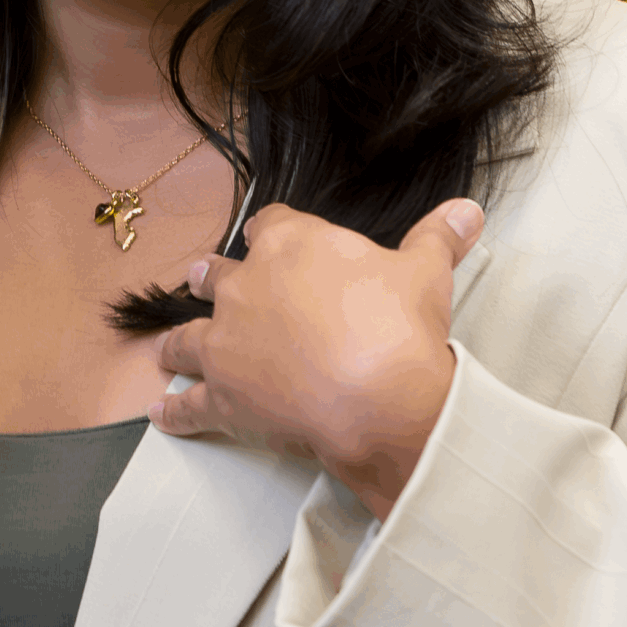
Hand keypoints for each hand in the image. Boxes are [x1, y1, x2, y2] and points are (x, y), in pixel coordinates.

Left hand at [151, 198, 483, 520]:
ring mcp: (227, 340)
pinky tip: (159, 416)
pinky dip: (174, 413)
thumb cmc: (398, 327)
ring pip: (188, 336)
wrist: (377, 396)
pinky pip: (189, 404)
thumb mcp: (425, 272)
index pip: (270, 224)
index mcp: (291, 245)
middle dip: (210, 277)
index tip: (269, 237)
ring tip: (166, 346)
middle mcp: (247, 286)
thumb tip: (467, 210)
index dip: (270, 232)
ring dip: (177, 340)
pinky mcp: (223, 394)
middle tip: (203, 277)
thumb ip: (439, 237)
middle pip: (216, 274)